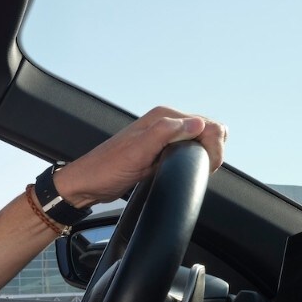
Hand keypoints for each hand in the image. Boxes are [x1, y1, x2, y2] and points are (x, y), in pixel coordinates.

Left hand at [54, 106, 225, 207]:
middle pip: (208, 131)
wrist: (87, 184)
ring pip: (200, 142)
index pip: (208, 124)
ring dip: (204, 156)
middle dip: (212, 150)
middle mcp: (165, 123)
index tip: (208, 164)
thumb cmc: (106, 169)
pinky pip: (188, 152)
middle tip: (202, 169)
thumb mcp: (137, 151)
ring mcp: (163, 137)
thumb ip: (166, 133)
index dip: (214, 145)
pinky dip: (193, 161)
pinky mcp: (161, 151)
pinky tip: (183, 170)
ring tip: (192, 170)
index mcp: (163, 117)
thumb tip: (197, 125)